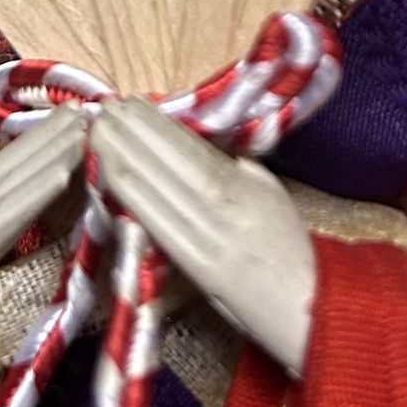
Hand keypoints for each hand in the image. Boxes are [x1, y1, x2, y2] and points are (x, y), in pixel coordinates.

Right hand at [0, 105, 85, 294]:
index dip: (46, 126)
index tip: (74, 106)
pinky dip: (42, 190)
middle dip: (57, 130)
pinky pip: (20, 209)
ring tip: (83, 134)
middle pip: (24, 154)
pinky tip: (65, 176)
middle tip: (86, 110)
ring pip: (26, 174)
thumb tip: (51, 165)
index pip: (19, 148)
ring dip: (56, 152)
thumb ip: (13, 189)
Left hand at [90, 97, 314, 375]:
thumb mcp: (268, 191)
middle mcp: (225, 206)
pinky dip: (132, 198)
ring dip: (124, 158)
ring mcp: (209, 238)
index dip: (158, 123)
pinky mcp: (196, 268)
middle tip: (104, 108)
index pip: (191, 146)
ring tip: (99, 134)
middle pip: (170, 161)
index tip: (132, 102)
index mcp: (243, 183)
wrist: (308, 305)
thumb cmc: (288, 245)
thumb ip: (233, 167)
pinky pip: (158, 226)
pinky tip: (110, 180)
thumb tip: (193, 144)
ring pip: (158, 189)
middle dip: (133, 132)